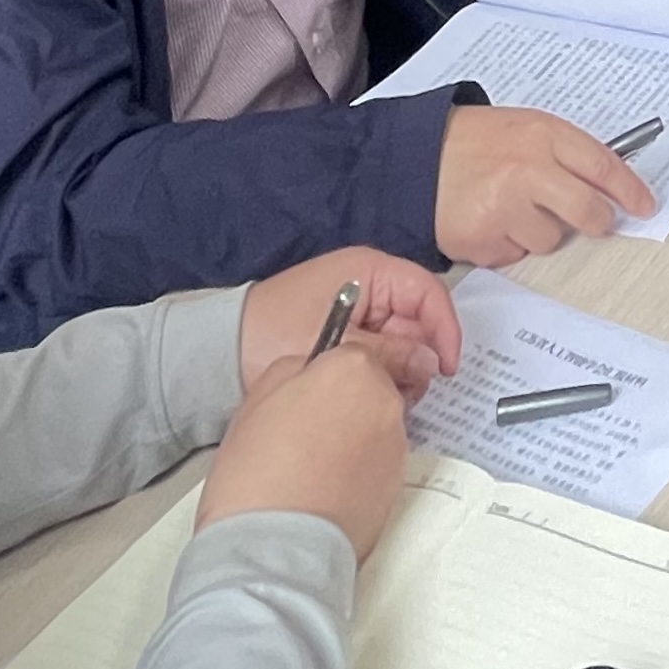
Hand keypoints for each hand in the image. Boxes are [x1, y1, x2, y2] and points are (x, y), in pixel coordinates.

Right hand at [200, 340, 414, 559]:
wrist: (273, 550)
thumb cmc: (256, 477)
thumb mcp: (257, 398)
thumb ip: (293, 370)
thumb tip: (310, 370)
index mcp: (353, 370)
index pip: (349, 353)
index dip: (322, 375)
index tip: (305, 393)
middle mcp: (385, 404)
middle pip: (366, 390)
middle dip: (340, 406)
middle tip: (300, 433)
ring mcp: (396, 448)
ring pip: (373, 429)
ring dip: (350, 440)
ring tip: (307, 468)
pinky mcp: (398, 489)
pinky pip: (376, 466)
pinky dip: (357, 473)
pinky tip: (323, 491)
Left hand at [239, 247, 459, 394]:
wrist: (221, 351)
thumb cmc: (275, 334)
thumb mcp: (340, 346)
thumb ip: (391, 354)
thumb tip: (431, 365)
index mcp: (369, 271)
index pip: (427, 292)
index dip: (444, 329)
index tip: (447, 368)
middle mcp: (369, 284)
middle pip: (417, 320)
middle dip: (419, 357)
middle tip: (410, 393)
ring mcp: (358, 309)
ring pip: (400, 340)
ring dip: (400, 370)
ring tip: (386, 398)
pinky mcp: (346, 333)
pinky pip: (379, 351)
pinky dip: (381, 373)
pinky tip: (371, 395)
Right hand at [432, 104, 660, 265]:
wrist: (413, 157)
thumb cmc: (473, 142)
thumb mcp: (524, 128)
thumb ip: (564, 153)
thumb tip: (608, 184)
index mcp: (543, 135)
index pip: (604, 166)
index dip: (630, 190)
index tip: (645, 205)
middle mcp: (528, 171)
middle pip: (589, 213)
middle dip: (596, 222)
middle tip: (590, 221)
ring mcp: (505, 208)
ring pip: (551, 240)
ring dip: (539, 231)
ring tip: (510, 207)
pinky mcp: (484, 240)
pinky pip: (515, 254)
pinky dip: (507, 244)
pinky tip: (489, 220)